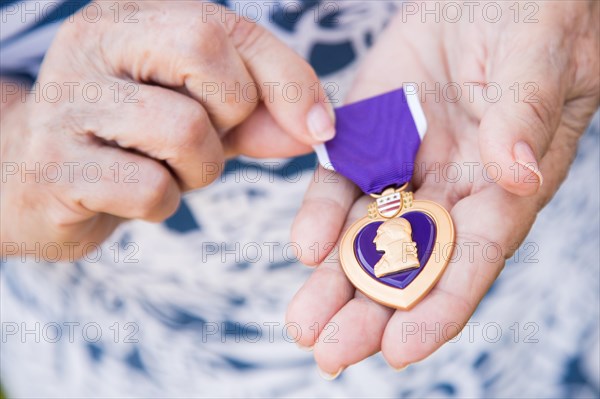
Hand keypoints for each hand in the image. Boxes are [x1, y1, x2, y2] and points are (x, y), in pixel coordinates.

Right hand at [1, 1, 333, 259]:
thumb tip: (317, 129)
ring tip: (170, 171)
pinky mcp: (55, 167)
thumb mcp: (198, 115)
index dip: (286, 78)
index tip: (318, 127)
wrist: (34, 181)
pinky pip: (149, 188)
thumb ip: (257, 115)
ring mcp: (67, 103)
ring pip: (184, 129)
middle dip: (233, 115)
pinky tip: (135, 196)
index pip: (228, 27)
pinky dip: (163, 204)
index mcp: (131, 19)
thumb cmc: (128, 141)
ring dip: (200, 169)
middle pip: (205, 53)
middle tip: (209, 140)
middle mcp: (93, 45)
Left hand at [287, 1, 598, 375]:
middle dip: (371, 312)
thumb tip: (517, 172)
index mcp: (505, 186)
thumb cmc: (535, 21)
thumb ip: (523, 115)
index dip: (440, 308)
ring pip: (367, 235)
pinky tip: (303, 248)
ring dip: (334, 281)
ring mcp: (406, 166)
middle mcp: (452, 189)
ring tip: (304, 326)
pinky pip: (340, 181)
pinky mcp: (368, 138)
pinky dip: (321, 214)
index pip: (473, 259)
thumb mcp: (540, 58)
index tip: (401, 349)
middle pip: (411, 263)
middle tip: (331, 353)